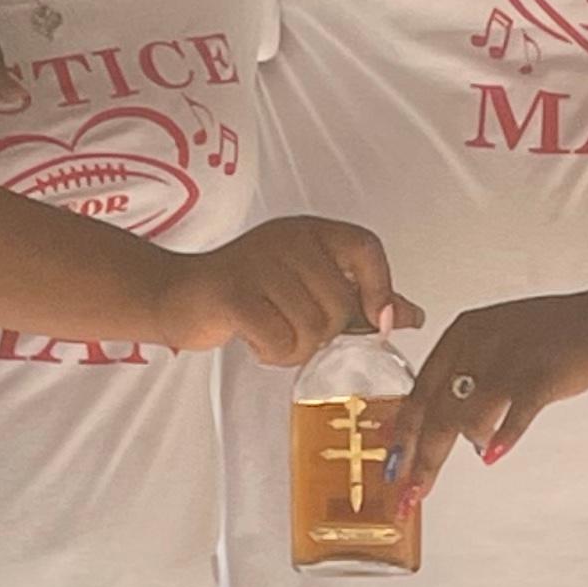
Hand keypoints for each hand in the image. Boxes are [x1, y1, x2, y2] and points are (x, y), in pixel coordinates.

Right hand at [178, 217, 410, 366]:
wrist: (177, 294)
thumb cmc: (247, 292)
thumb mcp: (307, 285)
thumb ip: (360, 298)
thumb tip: (410, 315)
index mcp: (311, 233)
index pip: (365, 247)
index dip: (380, 287)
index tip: (378, 321)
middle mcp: (288, 240)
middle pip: (339, 304)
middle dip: (322, 335)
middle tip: (292, 331)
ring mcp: (259, 263)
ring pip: (312, 328)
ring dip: (294, 348)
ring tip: (269, 333)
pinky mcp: (234, 293)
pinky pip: (280, 339)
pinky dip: (272, 353)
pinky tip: (254, 340)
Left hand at [391, 292, 587, 498]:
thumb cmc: (551, 335)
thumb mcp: (493, 338)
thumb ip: (462, 371)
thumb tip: (440, 419)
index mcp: (463, 333)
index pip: (420, 389)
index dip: (404, 430)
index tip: (396, 459)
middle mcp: (480, 344)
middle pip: (438, 410)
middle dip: (421, 456)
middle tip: (412, 486)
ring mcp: (509, 361)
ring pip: (468, 417)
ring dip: (464, 443)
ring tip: (467, 456)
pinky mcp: (540, 378)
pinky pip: (513, 417)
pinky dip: (502, 437)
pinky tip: (493, 454)